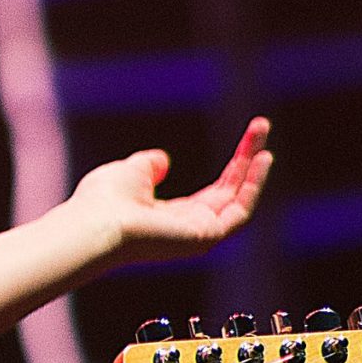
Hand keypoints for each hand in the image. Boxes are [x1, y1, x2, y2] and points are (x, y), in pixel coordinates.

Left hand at [72, 116, 273, 267]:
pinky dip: (253, 185)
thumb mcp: (128, 172)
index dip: (234, 165)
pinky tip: (261, 159)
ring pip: (239, 199)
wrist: (96, 224)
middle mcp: (189, 227)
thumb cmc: (102, 200)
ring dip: (256, 170)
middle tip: (261, 126)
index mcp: (170, 216)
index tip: (249, 136)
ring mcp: (198, 234)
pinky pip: (240, 211)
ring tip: (265, 140)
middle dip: (247, 159)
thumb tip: (163, 160)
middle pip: (230, 191)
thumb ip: (148, 165)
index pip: (213, 190)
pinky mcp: (205, 237)